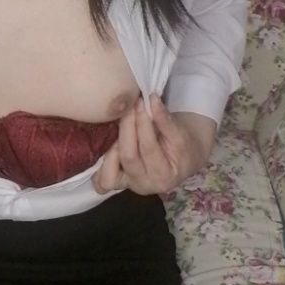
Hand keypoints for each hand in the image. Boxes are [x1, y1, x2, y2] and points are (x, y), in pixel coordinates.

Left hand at [91, 93, 207, 195]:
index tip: (140, 102)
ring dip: (111, 146)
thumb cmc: (183, 147)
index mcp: (164, 176)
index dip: (142, 123)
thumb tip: (152, 98)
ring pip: (109, 172)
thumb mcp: (180, 134)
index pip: (148, 147)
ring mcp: (128, 185)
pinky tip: (108, 144)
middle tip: (129, 107)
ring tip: (121, 126)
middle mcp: (144, 185)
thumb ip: (164, 119)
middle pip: (128, 156)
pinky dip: (101, 164)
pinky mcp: (117, 182)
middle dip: (126, 128)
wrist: (183, 160)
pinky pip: (102, 180)